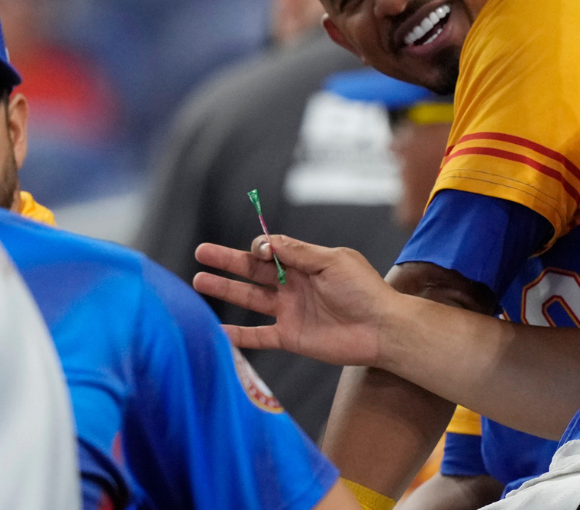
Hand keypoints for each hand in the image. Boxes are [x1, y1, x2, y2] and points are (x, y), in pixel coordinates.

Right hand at [193, 235, 399, 365]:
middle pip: (254, 271)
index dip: (260, 247)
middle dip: (228, 261)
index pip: (273, 250)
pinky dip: (237, 335)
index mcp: (307, 263)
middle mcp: (294, 285)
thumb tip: (266, 242)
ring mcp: (290, 311)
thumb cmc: (363, 290)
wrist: (381, 329)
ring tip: (198, 280)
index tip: (260, 251)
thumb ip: (298, 253)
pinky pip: (258, 336)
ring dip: (225, 289)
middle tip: (201, 252)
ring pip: (249, 298)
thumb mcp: (332, 261)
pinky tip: (215, 330)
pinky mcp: (290, 337)